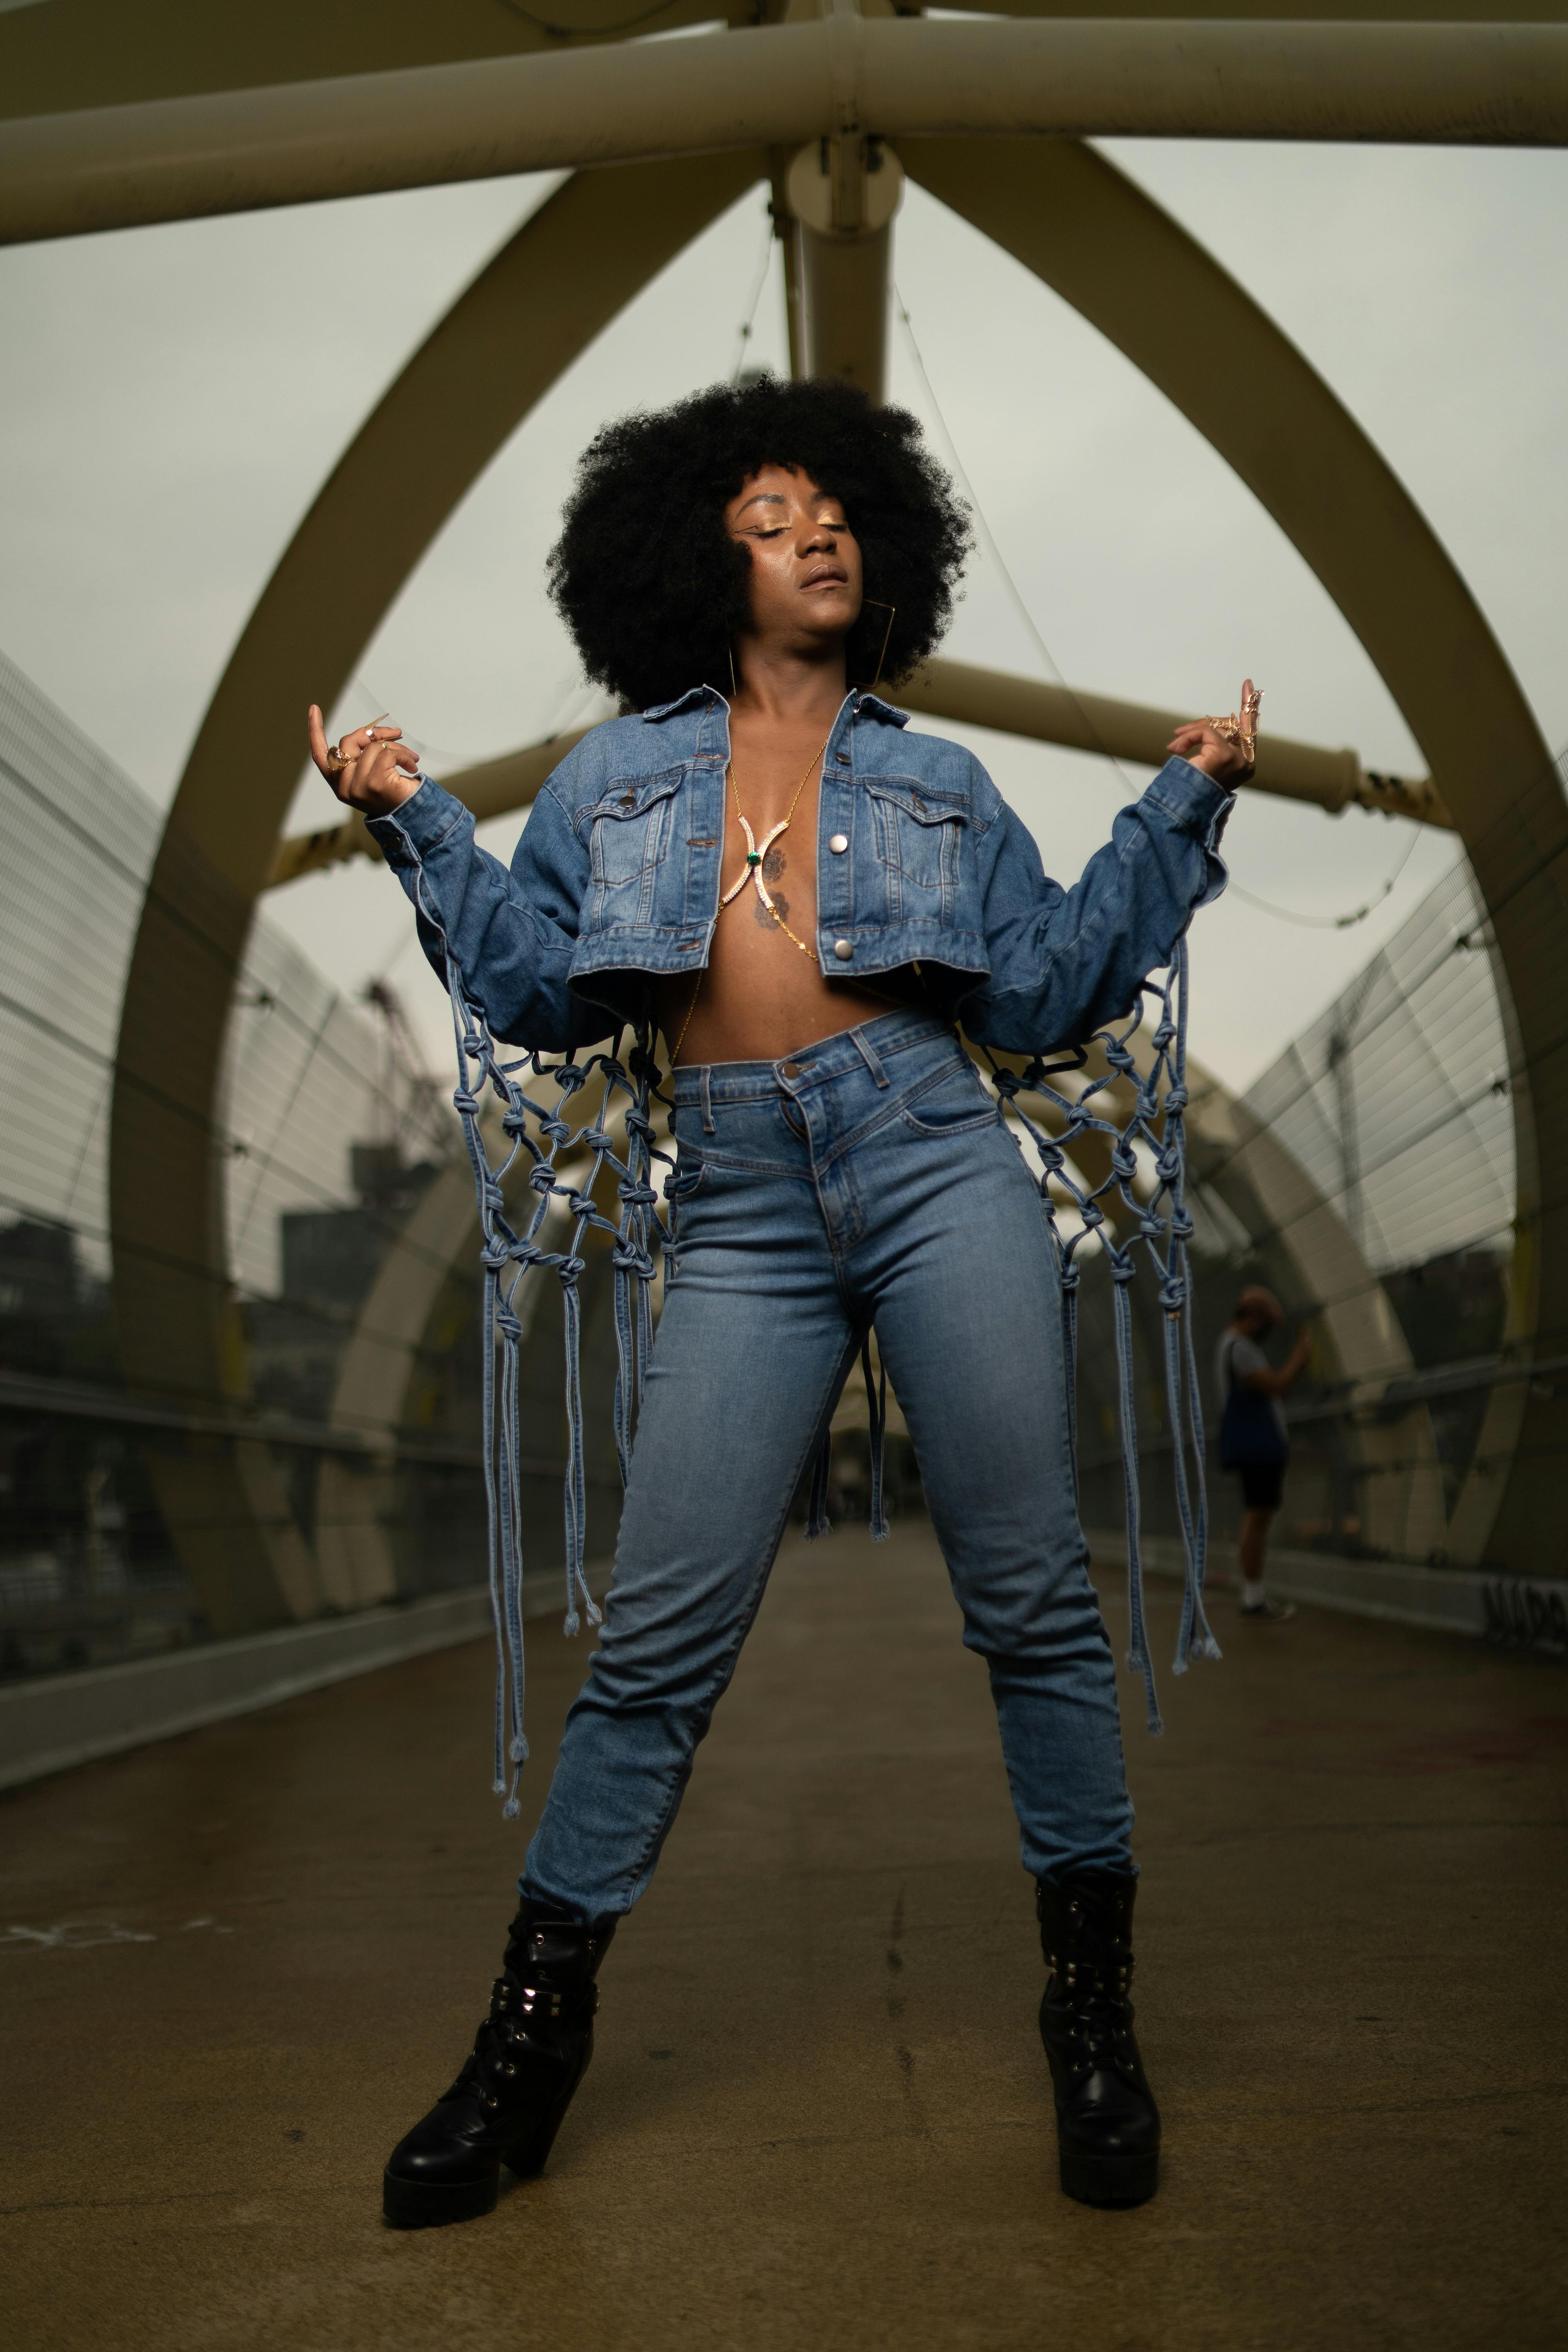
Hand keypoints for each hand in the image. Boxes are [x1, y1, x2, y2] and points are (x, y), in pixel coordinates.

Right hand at [307, 704, 422, 815]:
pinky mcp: (374, 784)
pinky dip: (404, 755)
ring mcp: (357, 787)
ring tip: (411, 760)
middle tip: (396, 734)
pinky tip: (413, 767)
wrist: (416, 818)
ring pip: (372, 746)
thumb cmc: (396, 794)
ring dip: (396, 747)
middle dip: (374, 732)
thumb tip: (370, 732)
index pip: (320, 756)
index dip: (315, 731)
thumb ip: (363, 755)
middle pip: (349, 742)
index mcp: (340, 784)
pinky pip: (387, 754)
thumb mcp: (374, 772)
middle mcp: (344, 787)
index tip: (314, 708)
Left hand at [1166, 678, 1260, 782]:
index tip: (1248, 684)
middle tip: (1180, 732)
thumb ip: (1211, 745)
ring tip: (1175, 745)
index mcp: (1245, 765)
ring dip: (1192, 733)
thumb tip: (1199, 729)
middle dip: (1206, 725)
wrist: (1185, 807)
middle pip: (1233, 724)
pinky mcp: (1224, 755)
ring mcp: (1238, 758)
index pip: (1250, 729)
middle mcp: (1247, 762)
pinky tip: (1176, 748)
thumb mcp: (1206, 763)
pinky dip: (1190, 736)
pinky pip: (1206, 732)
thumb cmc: (1193, 790)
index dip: (1249, 706)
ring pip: (1216, 727)